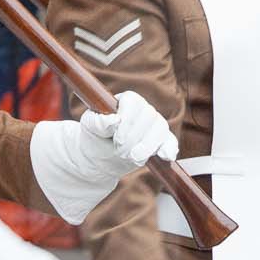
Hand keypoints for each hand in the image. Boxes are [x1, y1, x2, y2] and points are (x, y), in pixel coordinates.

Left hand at [28, 92, 178, 223]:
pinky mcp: (162, 141)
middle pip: (149, 116)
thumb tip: (113, 120)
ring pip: (160, 129)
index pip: (133, 102)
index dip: (127, 120)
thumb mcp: (89, 129)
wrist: (101, 158)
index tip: (117, 139)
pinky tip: (166, 156)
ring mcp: (155, 125)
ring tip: (134, 158)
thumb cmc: (95, 138)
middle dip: (135, 138)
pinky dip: (168, 149)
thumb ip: (97, 122)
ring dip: (148, 146)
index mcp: (126, 100)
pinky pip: (170, 141)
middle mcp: (144, 109)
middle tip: (120, 152)